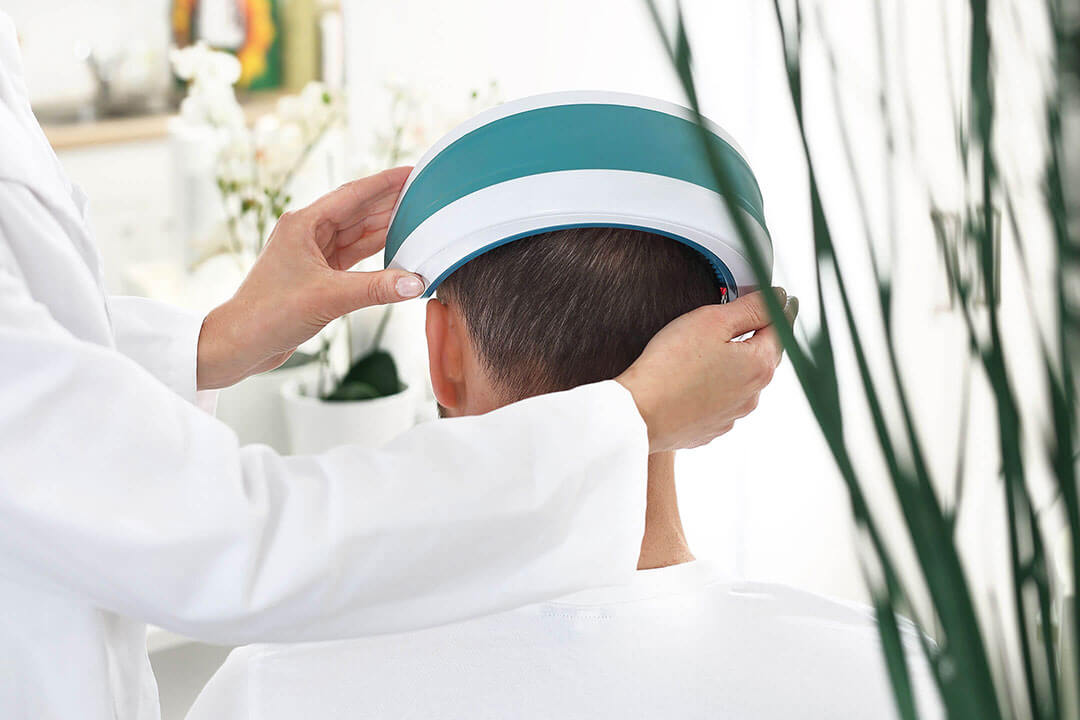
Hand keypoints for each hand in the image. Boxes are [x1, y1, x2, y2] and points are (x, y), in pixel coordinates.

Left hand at [197, 167, 423, 389]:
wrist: (241, 343)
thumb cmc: (269, 314)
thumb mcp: (329, 297)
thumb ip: (376, 288)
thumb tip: (415, 283)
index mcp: (304, 224)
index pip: (353, 195)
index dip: (385, 183)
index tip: (411, 171)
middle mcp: (307, 233)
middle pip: (357, 211)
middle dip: (390, 202)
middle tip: (423, 193)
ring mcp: (311, 253)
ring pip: (356, 233)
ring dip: (384, 226)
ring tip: (416, 216)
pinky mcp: (316, 275)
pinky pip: (352, 255)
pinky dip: (374, 252)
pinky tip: (395, 248)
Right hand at [615, 288, 797, 451]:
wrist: (640, 414)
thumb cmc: (672, 366)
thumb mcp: (712, 321)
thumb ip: (750, 308)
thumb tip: (780, 298)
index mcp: (759, 365)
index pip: (780, 329)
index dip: (780, 308)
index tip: (784, 298)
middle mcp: (753, 395)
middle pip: (763, 356)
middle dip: (760, 336)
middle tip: (751, 319)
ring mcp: (732, 415)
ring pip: (742, 382)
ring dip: (736, 365)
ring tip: (715, 351)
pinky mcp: (711, 428)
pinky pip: (721, 403)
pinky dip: (716, 389)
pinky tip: (696, 380)